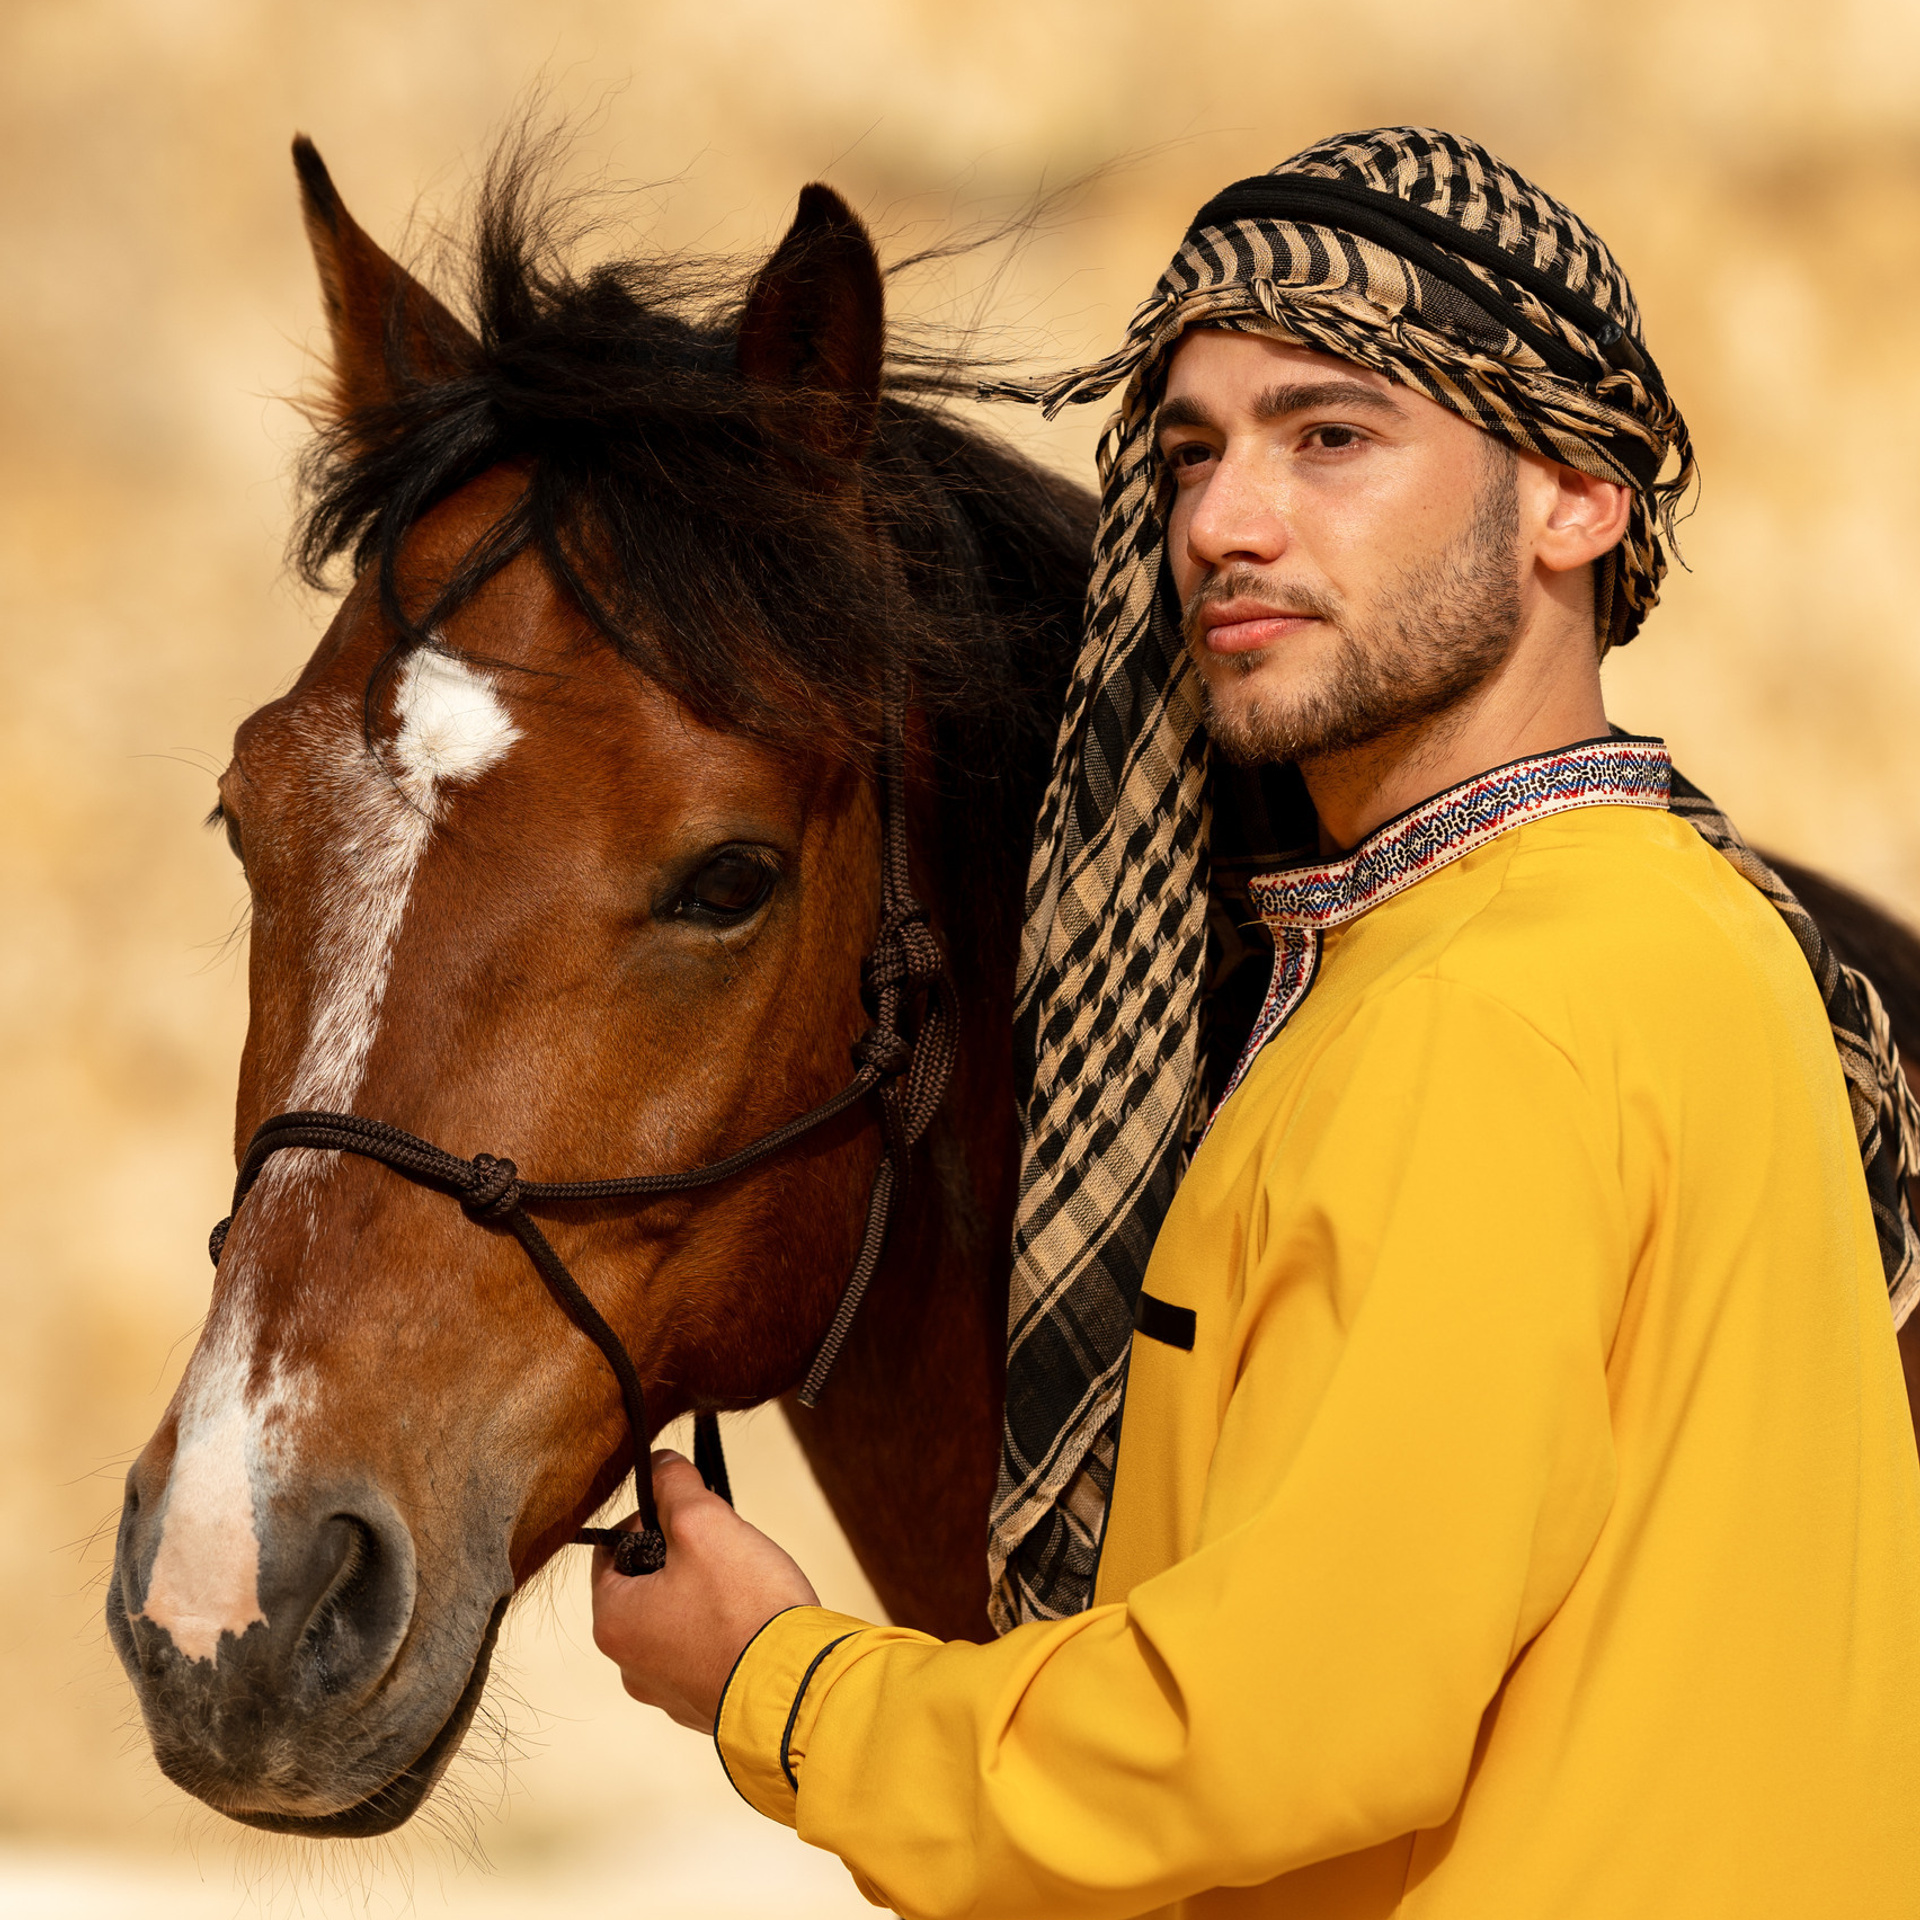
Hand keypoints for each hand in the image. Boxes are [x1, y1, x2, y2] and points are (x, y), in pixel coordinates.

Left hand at [590, 1448, 820, 1731]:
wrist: (798, 1691)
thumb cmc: (746, 1607)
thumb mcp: (705, 1524)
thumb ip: (674, 1487)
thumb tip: (660, 1463)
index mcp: (614, 1623)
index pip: (611, 1550)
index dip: (650, 1520)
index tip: (688, 1513)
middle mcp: (629, 1667)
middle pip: (644, 1588)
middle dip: (681, 1560)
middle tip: (722, 1548)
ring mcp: (668, 1695)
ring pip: (676, 1622)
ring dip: (703, 1598)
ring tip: (745, 1587)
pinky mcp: (706, 1709)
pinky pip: (704, 1656)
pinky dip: (724, 1635)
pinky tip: (755, 1624)